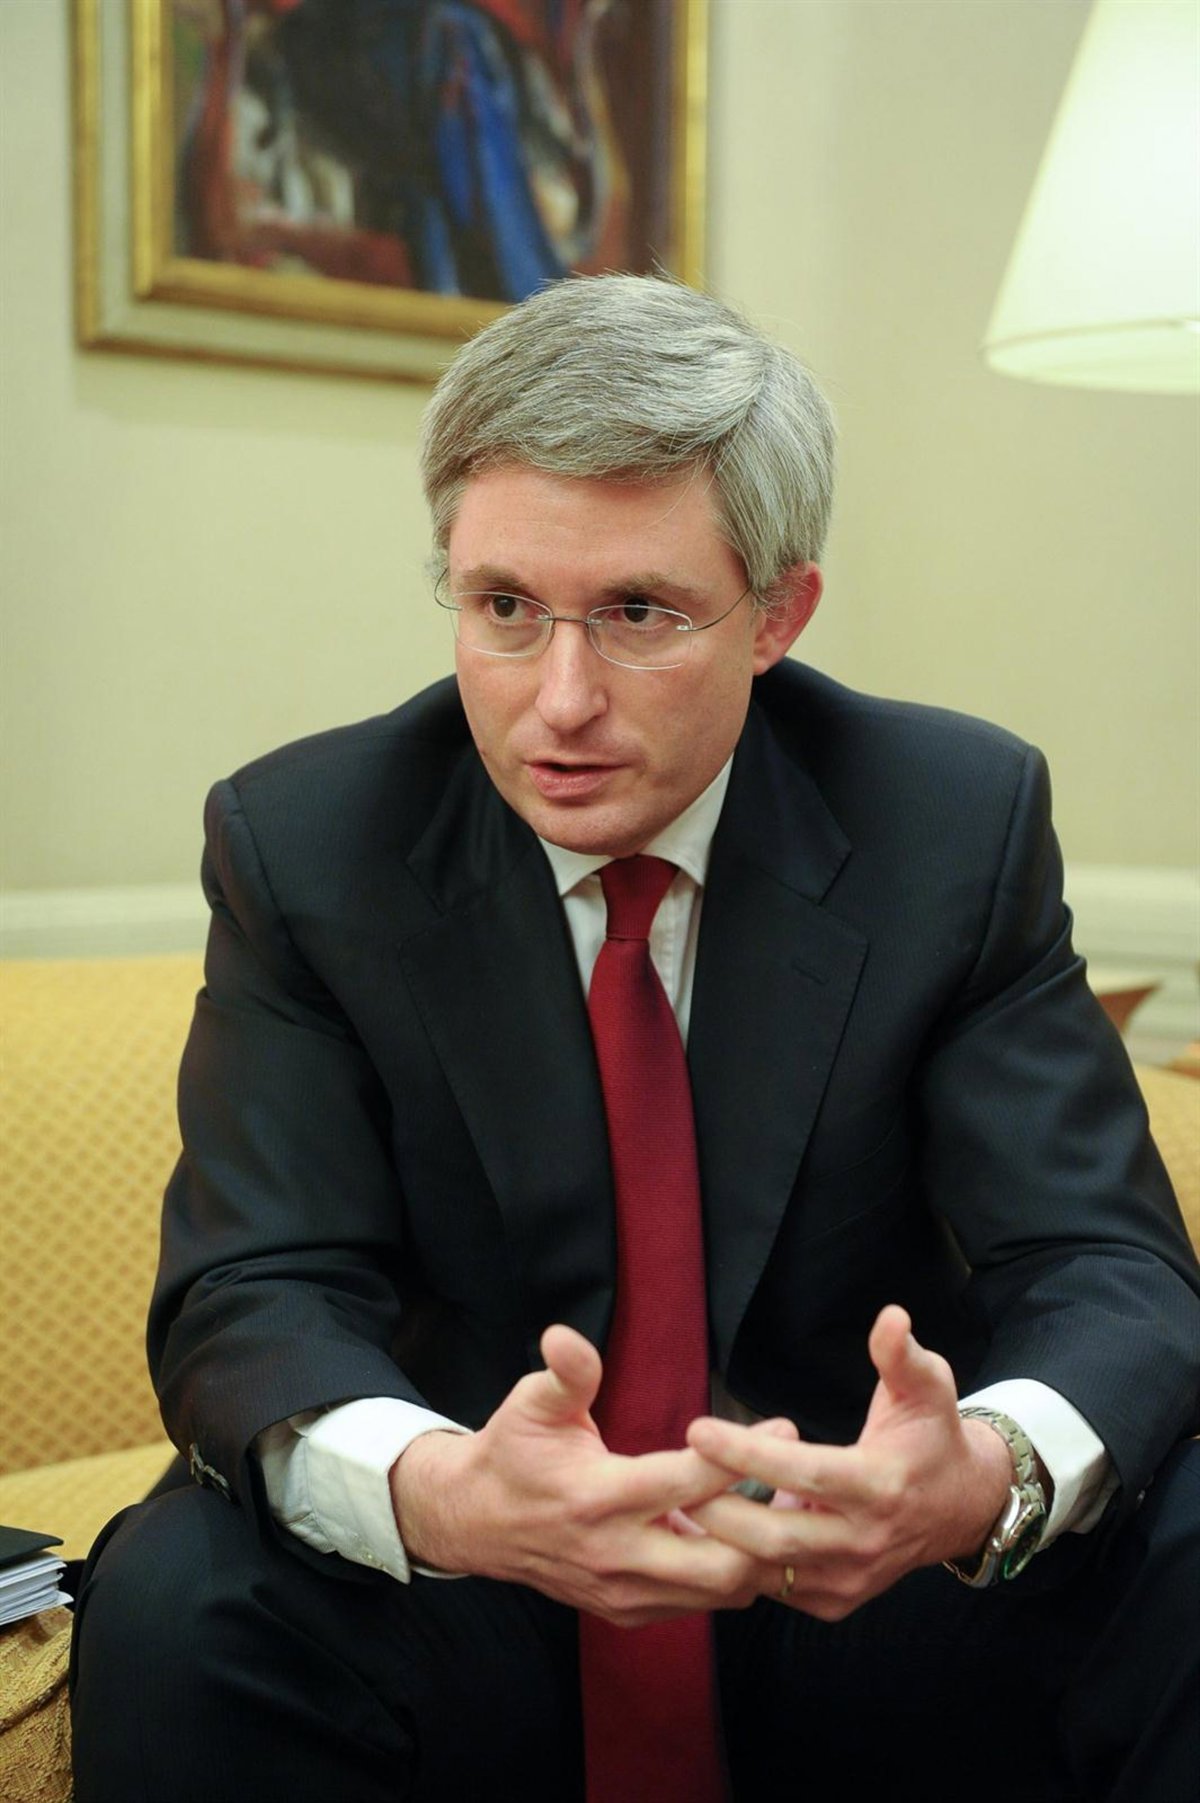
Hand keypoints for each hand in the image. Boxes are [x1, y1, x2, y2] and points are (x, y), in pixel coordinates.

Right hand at [389, 1324, 765, 1626]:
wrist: (477, 1522)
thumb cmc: (513, 1453)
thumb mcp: (532, 1403)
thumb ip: (565, 1374)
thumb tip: (565, 1335)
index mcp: (599, 1497)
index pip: (691, 1484)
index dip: (742, 1457)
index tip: (785, 1428)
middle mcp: (615, 1554)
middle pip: (720, 1561)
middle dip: (763, 1523)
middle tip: (791, 1482)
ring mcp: (622, 1591)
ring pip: (717, 1591)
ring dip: (751, 1552)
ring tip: (772, 1506)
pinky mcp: (625, 1611)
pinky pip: (696, 1604)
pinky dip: (725, 1574)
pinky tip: (734, 1534)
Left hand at [683, 1305, 1013, 1621]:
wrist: (957, 1509)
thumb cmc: (931, 1436)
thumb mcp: (928, 1387)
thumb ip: (902, 1356)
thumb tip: (891, 1316)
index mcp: (882, 1487)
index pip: (806, 1475)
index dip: (749, 1455)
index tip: (697, 1429)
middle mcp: (865, 1542)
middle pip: (774, 1537)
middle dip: (715, 1509)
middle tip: (668, 1477)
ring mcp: (849, 1580)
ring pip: (767, 1571)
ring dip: (715, 1541)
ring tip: (669, 1506)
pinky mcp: (833, 1600)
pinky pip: (772, 1587)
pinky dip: (733, 1563)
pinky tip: (700, 1533)